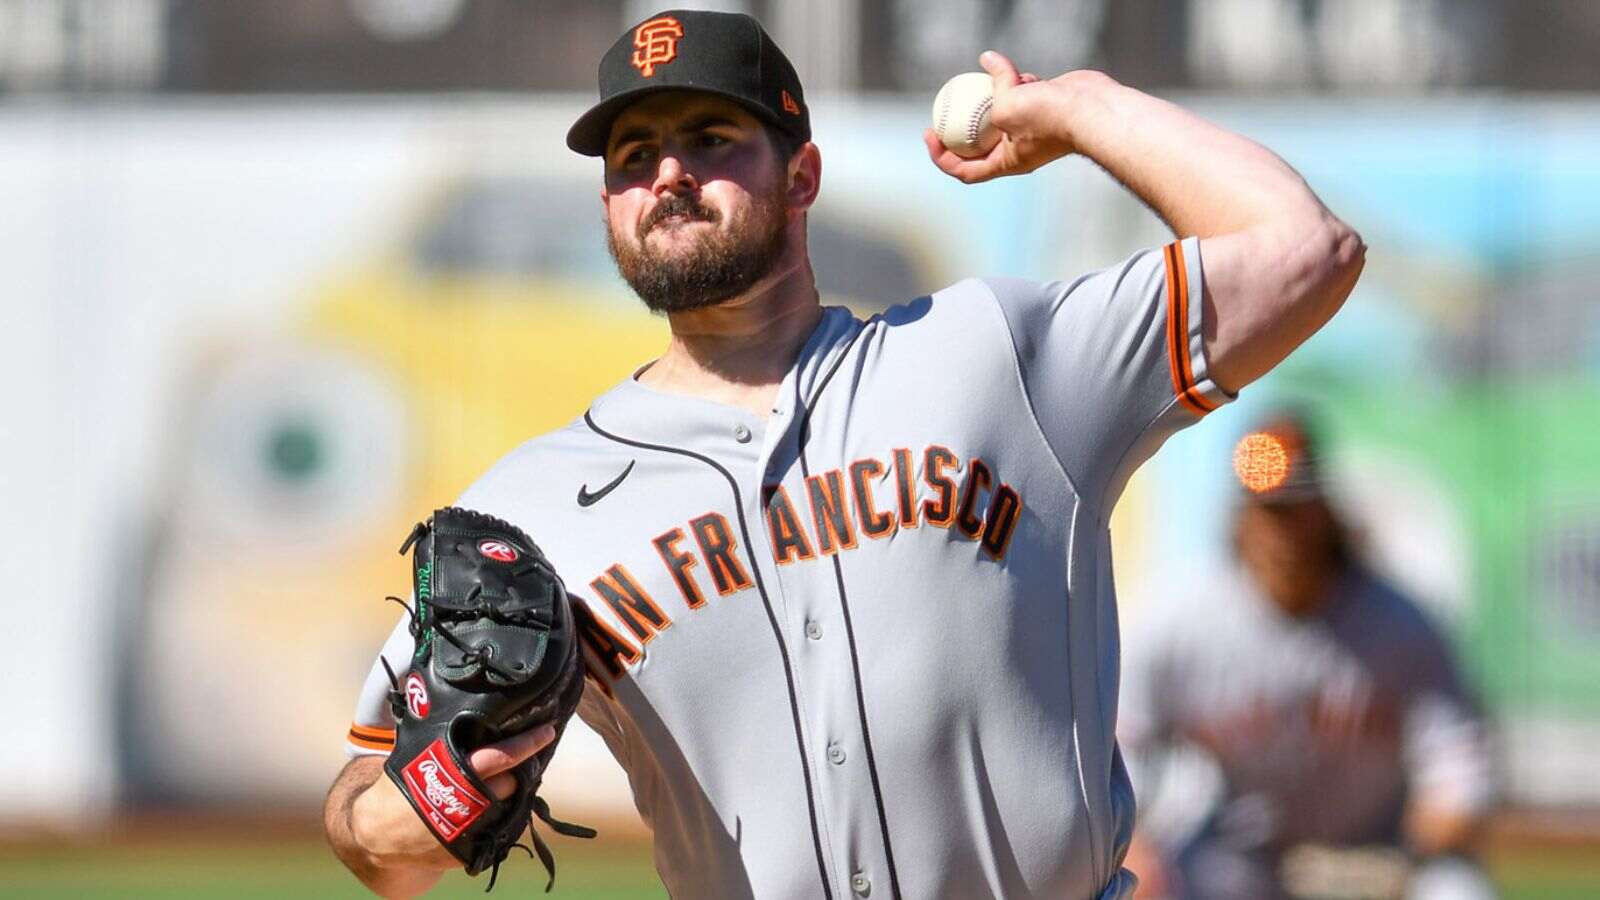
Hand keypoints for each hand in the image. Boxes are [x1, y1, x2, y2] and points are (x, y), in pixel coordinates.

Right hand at [351, 724, 557, 870]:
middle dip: (513, 774)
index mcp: (455, 773)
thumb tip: (434, 693)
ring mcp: (471, 830)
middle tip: (508, 766)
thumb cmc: (398, 788)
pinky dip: (492, 821)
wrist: (378, 835)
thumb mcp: (413, 755)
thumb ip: (435, 733)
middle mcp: (467, 802)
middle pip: (510, 783)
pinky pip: (495, 832)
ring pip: (506, 808)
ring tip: (486, 790)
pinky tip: (480, 813)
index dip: (527, 743)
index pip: (501, 756)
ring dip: (502, 798)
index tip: (547, 731)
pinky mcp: (470, 851)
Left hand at [924, 50, 1080, 183]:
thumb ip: (994, 85)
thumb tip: (987, 59)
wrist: (1092, 109)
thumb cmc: (1049, 116)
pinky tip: (1025, 75)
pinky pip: (1022, 94)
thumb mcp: (1008, 104)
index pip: (966, 171)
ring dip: (997, 95)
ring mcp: (1032, 129)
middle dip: (962, 125)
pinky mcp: (1044, 109)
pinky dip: (1019, 83)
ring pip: (1002, 112)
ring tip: (1005, 82)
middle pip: (980, 142)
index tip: (931, 134)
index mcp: (1006, 162)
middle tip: (944, 106)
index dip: (942, 157)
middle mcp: (1018, 150)